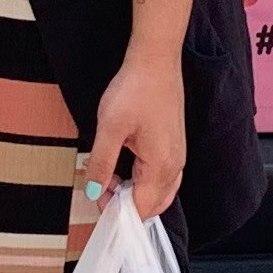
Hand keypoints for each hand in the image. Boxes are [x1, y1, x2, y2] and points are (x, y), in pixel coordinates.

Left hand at [85, 49, 186, 220]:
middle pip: (152, 205)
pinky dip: (143, 181)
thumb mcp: (109, 127)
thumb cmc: (136, 89)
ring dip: (133, 191)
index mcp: (161, 165)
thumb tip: (94, 191)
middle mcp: (175, 166)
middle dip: (125, 203)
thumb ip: (101, 163)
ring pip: (158, 192)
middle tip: (101, 184)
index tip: (97, 197)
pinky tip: (125, 165)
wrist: (155, 62)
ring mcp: (177, 156)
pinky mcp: (174, 147)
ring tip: (110, 172)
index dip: (117, 210)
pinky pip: (162, 178)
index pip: (141, 209)